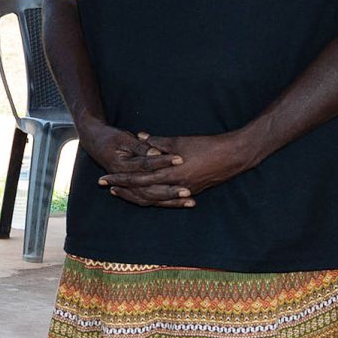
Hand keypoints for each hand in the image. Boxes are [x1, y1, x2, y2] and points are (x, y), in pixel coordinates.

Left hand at [98, 127, 265, 208]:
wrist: (233, 156)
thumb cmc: (206, 146)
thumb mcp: (179, 141)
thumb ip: (158, 142)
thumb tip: (139, 137)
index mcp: (169, 173)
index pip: (137, 179)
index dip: (120, 179)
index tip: (104, 178)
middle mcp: (174, 187)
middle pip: (142, 193)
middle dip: (123, 190)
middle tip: (105, 187)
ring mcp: (182, 192)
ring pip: (153, 199)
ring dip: (136, 195)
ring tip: (120, 192)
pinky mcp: (190, 193)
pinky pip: (166, 200)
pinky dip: (153, 198)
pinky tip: (144, 196)